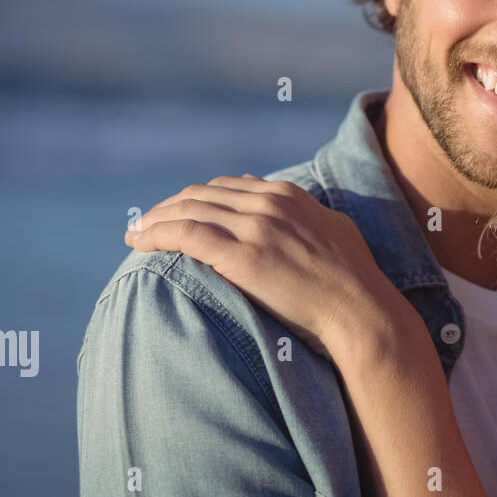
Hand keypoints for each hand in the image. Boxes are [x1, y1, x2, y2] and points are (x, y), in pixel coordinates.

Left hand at [125, 174, 407, 359]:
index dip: (199, 197)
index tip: (181, 212)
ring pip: (188, 210)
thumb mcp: (336, 231)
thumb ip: (311, 217)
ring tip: (136, 233)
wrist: (360, 309)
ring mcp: (254, 227)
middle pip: (202, 194)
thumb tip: (302, 216)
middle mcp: (268, 203)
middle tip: (148, 222)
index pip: (229, 186)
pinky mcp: (241, 255)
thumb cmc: (355, 281)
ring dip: (155, 219)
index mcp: (289, 195)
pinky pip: (185, 234)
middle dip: (170, 206)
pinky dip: (156, 234)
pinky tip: (138, 242)